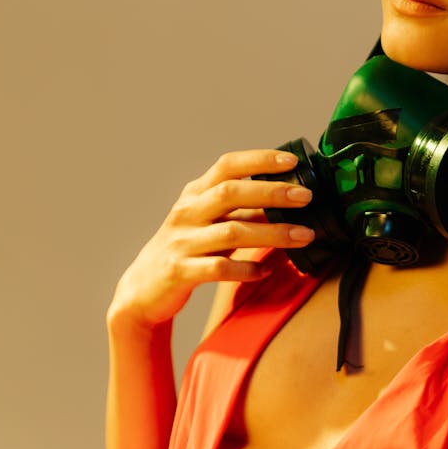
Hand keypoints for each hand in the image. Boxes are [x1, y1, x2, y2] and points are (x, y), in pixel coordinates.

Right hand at [108, 149, 313, 327]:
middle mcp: (187, 213)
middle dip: (271, 192)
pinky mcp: (180, 271)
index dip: (259, 159)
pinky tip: (266, 270)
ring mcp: (182, 242)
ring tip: (304, 235)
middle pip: (230, 193)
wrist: (141, 289)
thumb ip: (241, 209)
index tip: (291, 161)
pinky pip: (219, 268)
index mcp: (195, 194)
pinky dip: (246, 269)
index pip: (227, 166)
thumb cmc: (186, 247)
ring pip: (231, 231)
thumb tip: (288, 198)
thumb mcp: (208, 221)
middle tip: (306, 196)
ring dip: (272, 233)